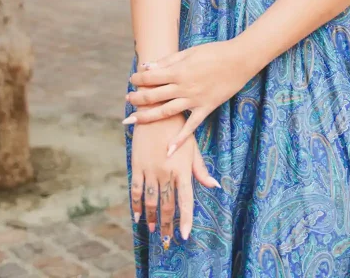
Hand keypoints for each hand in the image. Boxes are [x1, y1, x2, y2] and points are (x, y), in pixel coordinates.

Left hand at [124, 39, 252, 156]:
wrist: (239, 60)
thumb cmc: (214, 52)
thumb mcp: (190, 52)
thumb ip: (168, 61)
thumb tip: (147, 67)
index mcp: (179, 71)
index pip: (152, 78)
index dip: (139, 79)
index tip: (132, 80)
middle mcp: (183, 88)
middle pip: (154, 96)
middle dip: (138, 98)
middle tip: (128, 99)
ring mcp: (194, 100)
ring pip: (166, 112)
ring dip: (148, 116)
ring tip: (133, 119)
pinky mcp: (205, 108)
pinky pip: (191, 126)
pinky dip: (180, 139)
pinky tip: (168, 150)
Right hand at [129, 114, 219, 246]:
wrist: (157, 110)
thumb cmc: (178, 128)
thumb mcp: (191, 147)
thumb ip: (200, 169)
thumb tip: (214, 185)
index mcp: (183, 169)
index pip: (185, 201)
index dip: (186, 220)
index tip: (185, 236)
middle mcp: (166, 172)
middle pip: (167, 206)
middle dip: (167, 225)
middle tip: (167, 240)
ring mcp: (150, 170)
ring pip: (151, 201)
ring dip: (153, 218)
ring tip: (154, 230)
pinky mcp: (137, 165)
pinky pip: (135, 190)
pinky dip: (136, 205)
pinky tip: (138, 216)